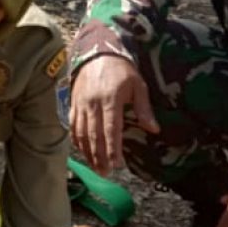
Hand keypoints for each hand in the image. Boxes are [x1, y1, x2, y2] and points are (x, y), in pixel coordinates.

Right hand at [70, 56, 158, 175]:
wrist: (96, 52)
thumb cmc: (121, 70)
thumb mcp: (138, 85)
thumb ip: (144, 108)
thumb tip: (154, 129)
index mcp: (110, 99)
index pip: (110, 130)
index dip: (112, 149)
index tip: (117, 165)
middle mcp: (93, 104)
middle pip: (94, 136)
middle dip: (99, 156)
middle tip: (106, 173)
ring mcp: (81, 104)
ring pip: (82, 133)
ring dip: (88, 152)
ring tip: (96, 167)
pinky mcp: (73, 103)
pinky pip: (73, 126)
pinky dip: (77, 141)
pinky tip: (83, 151)